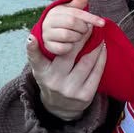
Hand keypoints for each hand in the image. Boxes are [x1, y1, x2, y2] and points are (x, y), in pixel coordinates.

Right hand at [27, 0, 107, 121]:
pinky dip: (101, 57)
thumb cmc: (53, 77)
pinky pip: (97, 71)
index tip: (31, 37)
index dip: (32, 48)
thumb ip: (48, 45)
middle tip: (88, 23)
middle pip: (69, 53)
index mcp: (41, 72)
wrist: (60, 108)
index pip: (35, 59)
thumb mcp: (46, 65)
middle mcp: (53, 81)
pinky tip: (103, 48)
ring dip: (94, 45)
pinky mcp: (85, 96)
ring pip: (86, 61)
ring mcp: (69, 89)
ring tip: (98, 34)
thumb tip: (55, 25)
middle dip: (79, 36)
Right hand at [41, 0, 103, 55]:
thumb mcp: (73, 10)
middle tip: (84, 30)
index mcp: (56, 11)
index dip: (91, 18)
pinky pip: (63, 48)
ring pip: (67, 35)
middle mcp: (49, 21)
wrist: (50, 35)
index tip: (102, 23)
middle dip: (83, 28)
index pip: (76, 13)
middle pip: (72, 23)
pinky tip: (71, 45)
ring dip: (77, 38)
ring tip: (77, 36)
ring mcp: (46, 34)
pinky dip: (70, 47)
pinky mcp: (47, 46)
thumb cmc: (65, 20)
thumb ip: (80, 0)